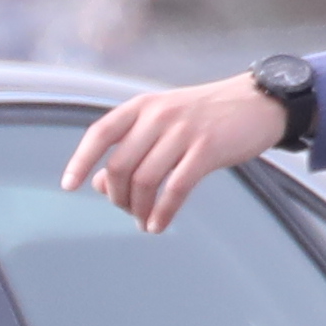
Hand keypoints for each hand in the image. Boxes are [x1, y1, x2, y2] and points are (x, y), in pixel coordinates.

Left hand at [59, 73, 288, 232]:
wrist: (258, 101)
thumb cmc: (206, 116)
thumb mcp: (164, 123)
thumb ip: (132, 147)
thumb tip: (99, 183)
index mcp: (143, 106)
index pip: (99, 133)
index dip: (81, 160)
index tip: (68, 185)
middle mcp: (158, 116)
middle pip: (119, 166)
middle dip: (116, 197)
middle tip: (127, 210)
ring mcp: (183, 132)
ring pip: (144, 181)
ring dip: (138, 209)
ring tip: (144, 221)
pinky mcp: (207, 149)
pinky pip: (175, 189)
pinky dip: (163, 212)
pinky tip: (159, 224)